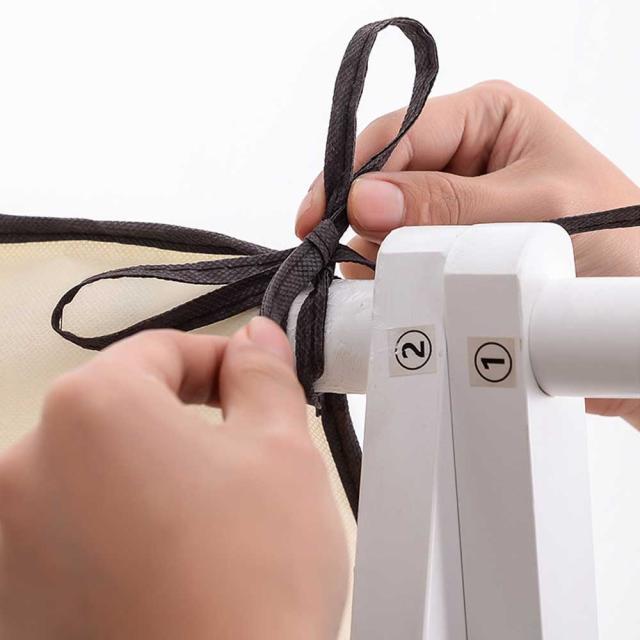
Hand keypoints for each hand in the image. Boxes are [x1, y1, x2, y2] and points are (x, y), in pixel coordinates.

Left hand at [0, 319, 347, 638]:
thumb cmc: (254, 579)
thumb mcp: (282, 451)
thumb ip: (264, 376)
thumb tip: (256, 339)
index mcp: (89, 411)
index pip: (159, 351)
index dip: (219, 363)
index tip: (253, 387)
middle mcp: (23, 468)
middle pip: (121, 410)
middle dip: (185, 420)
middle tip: (242, 455)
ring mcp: (6, 541)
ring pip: (98, 470)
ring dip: (151, 474)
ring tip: (209, 520)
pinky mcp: (11, 601)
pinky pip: (73, 531)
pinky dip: (118, 528)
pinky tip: (169, 564)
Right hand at [296, 80, 639, 427]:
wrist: (633, 300)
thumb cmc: (615, 239)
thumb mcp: (533, 210)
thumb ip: (446, 206)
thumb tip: (364, 200)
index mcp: (484, 119)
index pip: (396, 133)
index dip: (351, 174)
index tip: (319, 218)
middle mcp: (459, 158)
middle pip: (380, 182)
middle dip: (367, 223)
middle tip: (364, 263)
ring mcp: (449, 206)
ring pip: (382, 225)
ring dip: (379, 257)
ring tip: (401, 285)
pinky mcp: (445, 246)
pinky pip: (396, 257)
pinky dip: (388, 279)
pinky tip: (403, 295)